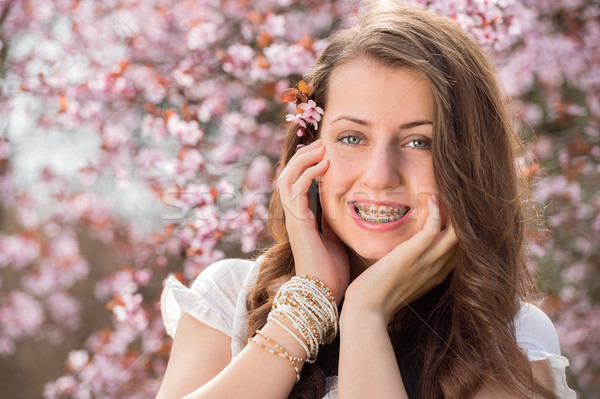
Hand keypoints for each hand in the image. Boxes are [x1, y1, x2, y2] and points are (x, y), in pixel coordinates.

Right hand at [277, 139, 349, 301]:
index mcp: (302, 218)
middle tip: (320, 143)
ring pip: (287, 179)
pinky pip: (296, 191)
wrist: (325, 294)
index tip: (324, 151)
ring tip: (320, 148)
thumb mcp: (336, 238)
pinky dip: (307, 175)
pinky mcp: (298, 224)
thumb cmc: (332, 271)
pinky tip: (323, 165)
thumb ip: (334, 220)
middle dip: (302, 157)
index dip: (306, 165)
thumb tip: (346, 204)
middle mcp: (293, 216)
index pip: (297, 184)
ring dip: (303, 161)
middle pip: (287, 176)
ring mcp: (293, 219)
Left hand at [343, 195, 457, 323]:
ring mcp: (427, 261)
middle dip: (466, 219)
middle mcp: (438, 268)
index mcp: (437, 274)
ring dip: (454, 211)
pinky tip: (432, 197)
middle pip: (466, 240)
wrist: (367, 309)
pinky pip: (433, 228)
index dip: (464, 230)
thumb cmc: (379, 296)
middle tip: (459, 197)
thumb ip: (413, 266)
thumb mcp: (404, 280)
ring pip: (457, 232)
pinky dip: (436, 210)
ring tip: (449, 192)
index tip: (460, 213)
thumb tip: (408, 251)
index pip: (462, 249)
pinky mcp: (412, 254)